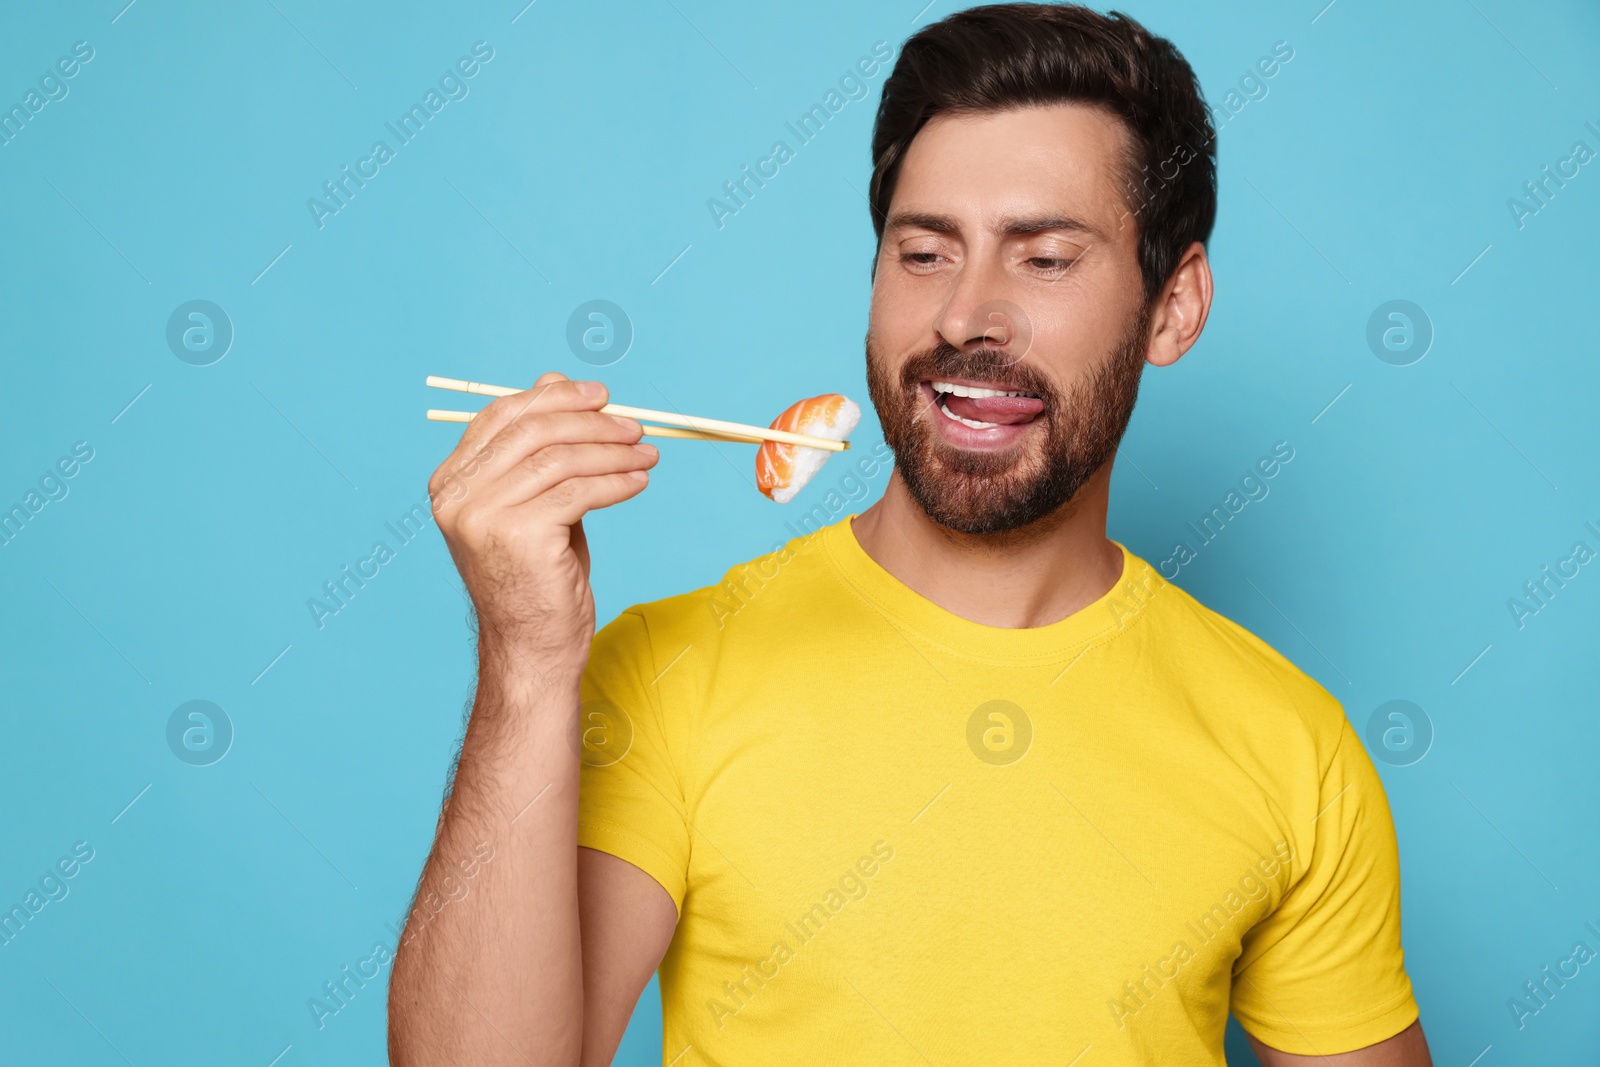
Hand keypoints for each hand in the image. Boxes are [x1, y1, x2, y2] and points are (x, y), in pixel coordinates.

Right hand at [428, 372, 656, 671]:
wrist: (532, 647)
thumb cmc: (538, 575)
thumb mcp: (537, 500)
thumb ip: (541, 446)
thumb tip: (556, 379)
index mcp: (451, 481)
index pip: (502, 416)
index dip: (555, 399)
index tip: (602, 396)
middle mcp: (457, 495)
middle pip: (533, 431)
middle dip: (592, 422)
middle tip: (636, 426)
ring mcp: (482, 515)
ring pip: (561, 459)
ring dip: (614, 451)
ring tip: (648, 454)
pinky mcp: (518, 534)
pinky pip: (580, 491)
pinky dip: (618, 481)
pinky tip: (639, 481)